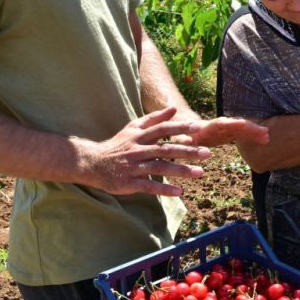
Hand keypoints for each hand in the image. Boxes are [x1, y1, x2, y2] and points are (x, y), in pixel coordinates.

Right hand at [75, 107, 209, 196]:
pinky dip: (164, 189)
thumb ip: (154, 119)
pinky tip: (179, 191)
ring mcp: (133, 166)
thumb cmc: (117, 145)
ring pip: (160, 167)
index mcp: (140, 136)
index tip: (198, 128)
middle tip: (207, 153)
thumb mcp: (133, 128)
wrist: (92, 163)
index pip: (163, 129)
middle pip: (166, 149)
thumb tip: (173, 108)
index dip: (180, 127)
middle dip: (187, 151)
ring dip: (181, 170)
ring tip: (200, 173)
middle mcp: (138, 149)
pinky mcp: (128, 182)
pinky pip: (148, 186)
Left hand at [183, 117, 269, 146]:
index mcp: (207, 126)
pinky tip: (264, 139)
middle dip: (250, 129)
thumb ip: (185, 139)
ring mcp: (226, 129)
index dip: (231, 124)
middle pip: (236, 125)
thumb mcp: (182, 137)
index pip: (221, 124)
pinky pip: (244, 134)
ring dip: (254, 132)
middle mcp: (219, 125)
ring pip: (243, 129)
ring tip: (267, 137)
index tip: (241, 124)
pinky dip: (253, 136)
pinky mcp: (229, 133)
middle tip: (264, 134)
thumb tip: (185, 141)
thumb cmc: (183, 132)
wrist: (187, 128)